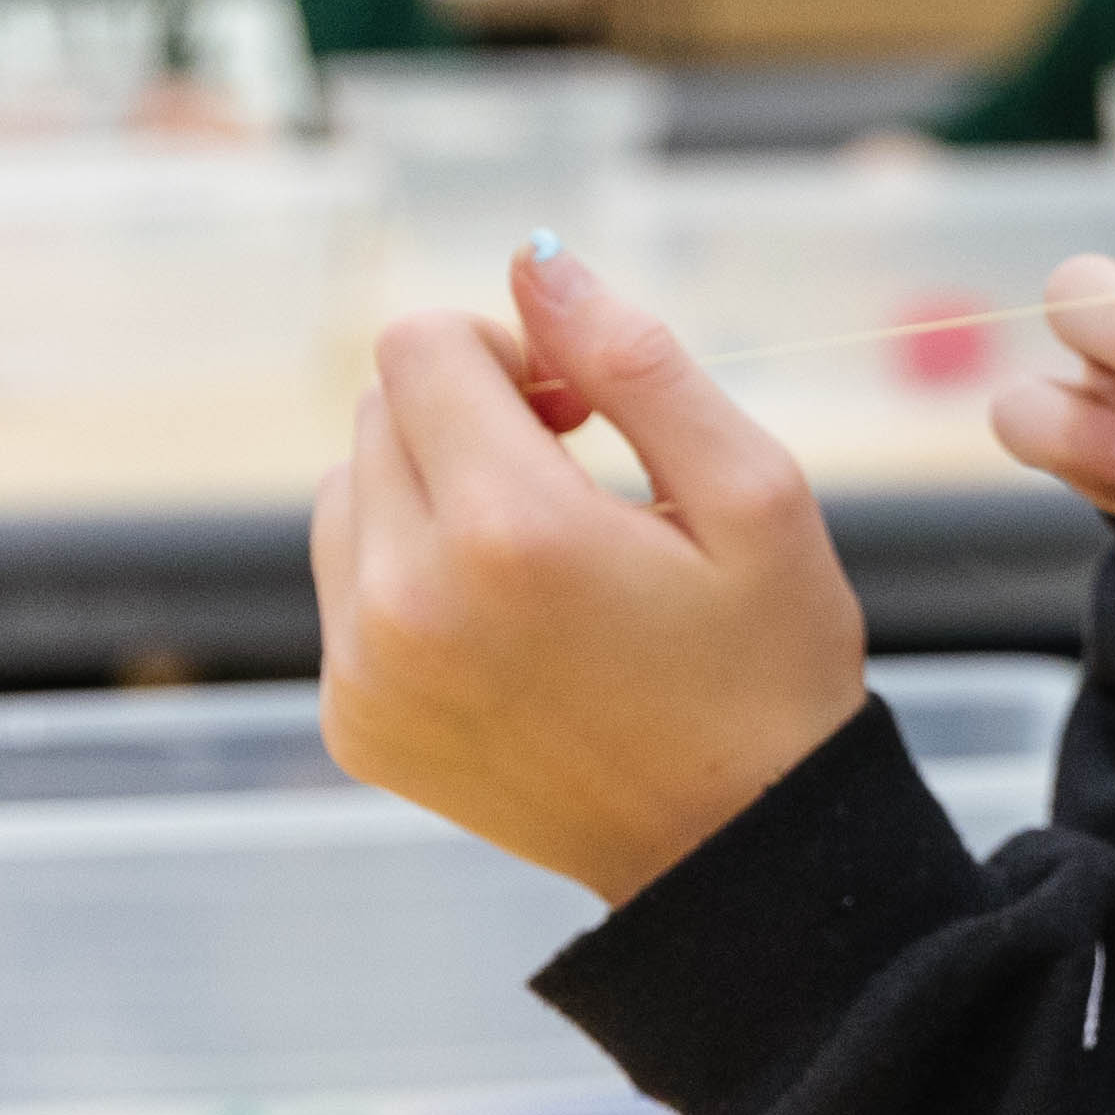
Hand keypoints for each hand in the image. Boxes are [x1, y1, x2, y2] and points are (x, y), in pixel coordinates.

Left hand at [311, 242, 870, 904]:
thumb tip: (535, 263)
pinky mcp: (354, 719)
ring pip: (348, 493)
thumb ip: (638, 364)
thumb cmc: (768, 667)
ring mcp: (368, 669)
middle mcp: (410, 599)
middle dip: (469, 416)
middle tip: (576, 475)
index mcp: (512, 531)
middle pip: (376, 411)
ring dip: (431, 492)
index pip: (418, 348)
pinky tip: (512, 628)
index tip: (576, 407)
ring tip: (540, 557)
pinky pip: (347, 588)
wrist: (736, 851)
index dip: (504, 348)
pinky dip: (414, 579)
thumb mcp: (757, 498)